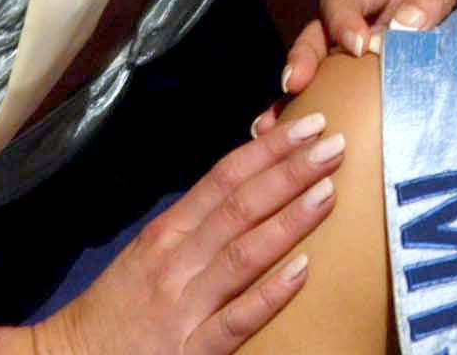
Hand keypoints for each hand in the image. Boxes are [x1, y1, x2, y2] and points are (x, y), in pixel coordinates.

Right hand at [31, 112, 345, 354]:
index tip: (310, 124)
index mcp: (168, 233)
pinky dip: (270, 293)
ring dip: (289, 219)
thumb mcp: (153, 252)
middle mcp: (177, 262)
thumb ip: (198, 221)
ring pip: (243, 253)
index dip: (269, 149)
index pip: (224, 178)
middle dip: (290, 171)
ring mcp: (185, 306)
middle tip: (335, 142)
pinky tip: (303, 269)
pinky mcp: (192, 351)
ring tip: (328, 189)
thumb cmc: (121, 306)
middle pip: (240, 206)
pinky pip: (236, 319)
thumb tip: (253, 182)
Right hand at [262, 0, 456, 116]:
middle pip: (316, 37)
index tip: (358, 44)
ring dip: (293, 98)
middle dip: (303, 59)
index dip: (342, 19)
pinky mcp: (364, 90)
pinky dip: (312, 123)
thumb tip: (406, 26)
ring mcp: (357, 59)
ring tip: (272, 125)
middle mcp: (358, 24)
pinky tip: (295, 152)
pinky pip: (334, 103)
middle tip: (296, 83)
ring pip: (316, 75)